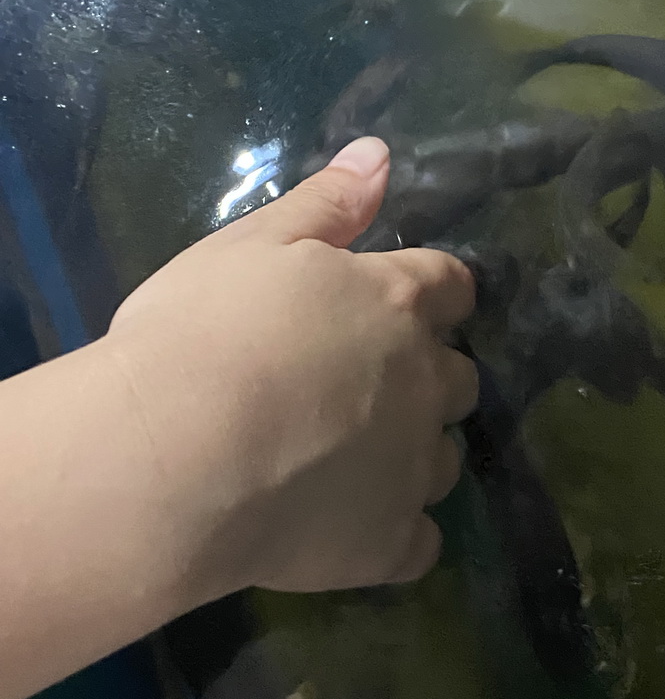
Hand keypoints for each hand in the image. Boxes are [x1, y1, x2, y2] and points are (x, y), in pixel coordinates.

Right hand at [107, 137, 477, 608]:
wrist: (171, 454)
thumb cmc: (202, 331)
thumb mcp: (254, 244)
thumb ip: (327, 202)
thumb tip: (380, 155)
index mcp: (398, 303)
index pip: (452, 286)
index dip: (434, 293)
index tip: (407, 303)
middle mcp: (424, 382)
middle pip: (460, 376)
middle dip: (428, 375)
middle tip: (369, 383)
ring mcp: (412, 469)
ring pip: (447, 458)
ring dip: (418, 450)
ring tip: (360, 458)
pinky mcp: (387, 543)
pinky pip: (419, 544)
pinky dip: (397, 533)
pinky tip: (358, 528)